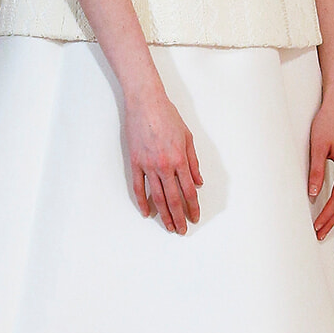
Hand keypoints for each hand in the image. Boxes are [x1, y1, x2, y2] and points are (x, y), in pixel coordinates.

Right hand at [125, 88, 203, 233]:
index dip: (193, 206)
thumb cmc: (167, 116)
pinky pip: (139, 187)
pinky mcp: (135, 162)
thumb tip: (198, 181)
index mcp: (180, 159)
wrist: (145, 103)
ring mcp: (149, 165)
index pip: (189, 190)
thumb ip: (193, 162)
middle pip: (174, 198)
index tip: (195, 217)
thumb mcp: (187, 137)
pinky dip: (143, 201)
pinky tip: (147, 212)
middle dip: (179, 217)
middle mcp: (165, 165)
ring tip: (168, 226)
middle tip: (182, 230)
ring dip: (164, 214)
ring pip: (158, 196)